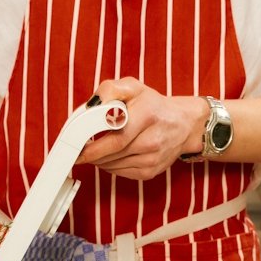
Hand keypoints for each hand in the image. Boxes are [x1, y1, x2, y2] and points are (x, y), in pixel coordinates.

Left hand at [78, 77, 205, 179]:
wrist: (183, 124)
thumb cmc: (154, 105)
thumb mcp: (133, 87)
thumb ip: (110, 89)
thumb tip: (91, 105)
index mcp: (148, 115)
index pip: (116, 137)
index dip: (93, 146)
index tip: (77, 145)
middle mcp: (153, 140)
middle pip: (112, 154)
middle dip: (91, 153)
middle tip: (78, 149)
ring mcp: (153, 159)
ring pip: (113, 165)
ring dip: (98, 159)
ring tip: (94, 149)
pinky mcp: (151, 172)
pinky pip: (120, 173)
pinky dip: (110, 165)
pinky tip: (110, 155)